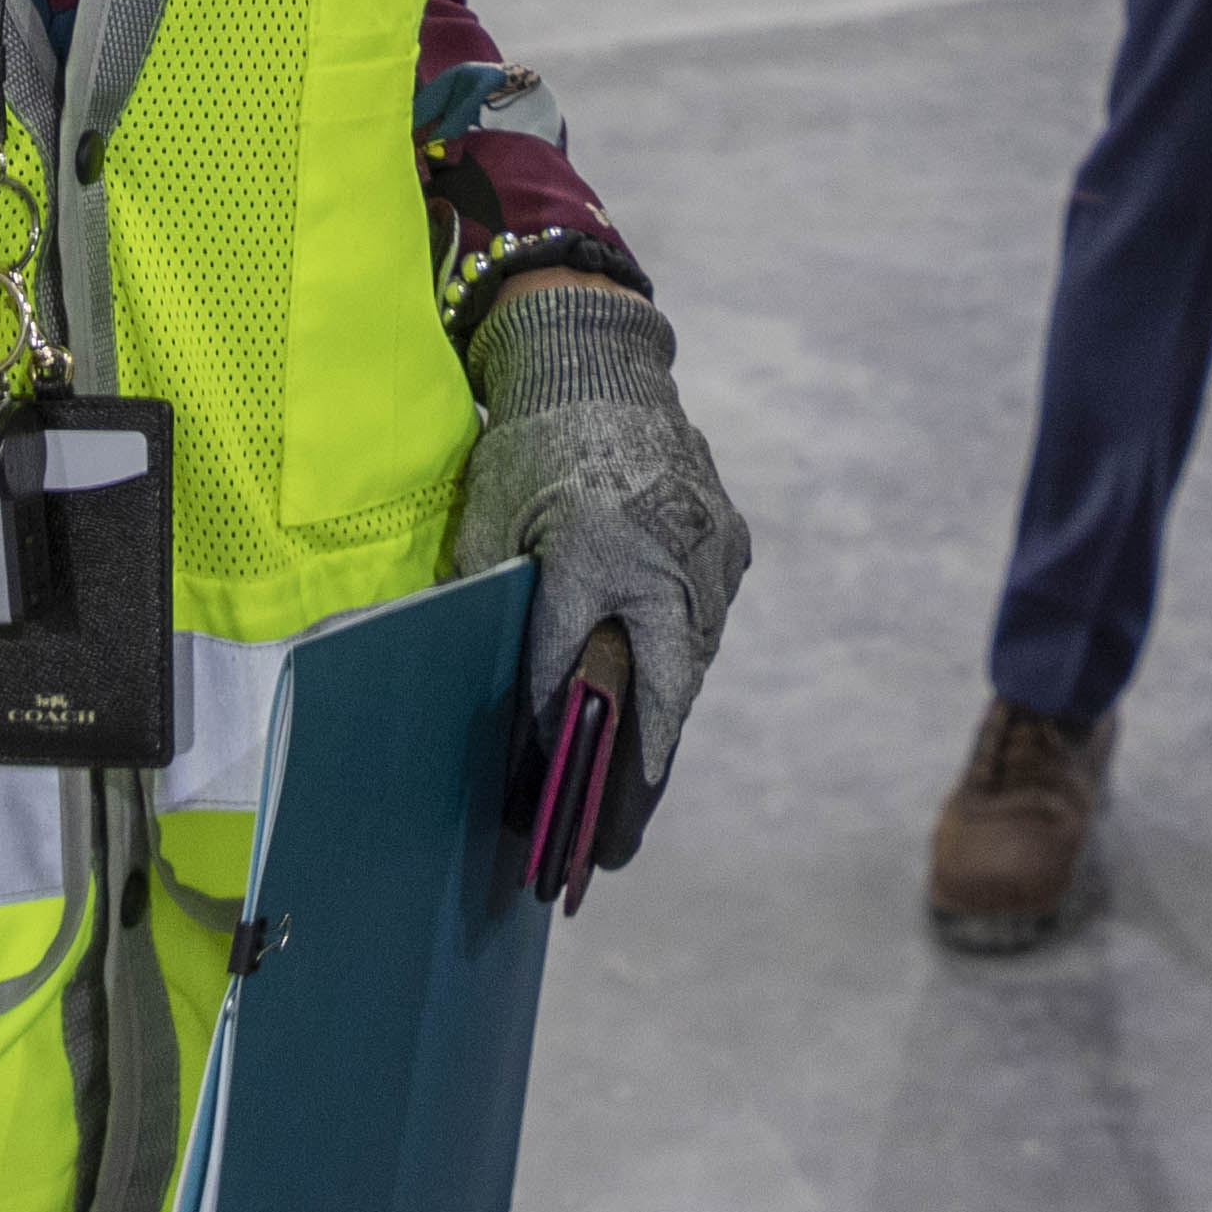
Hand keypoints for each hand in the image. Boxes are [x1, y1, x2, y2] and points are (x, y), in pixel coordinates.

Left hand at [447, 281, 750, 869]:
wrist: (599, 362)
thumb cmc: (529, 442)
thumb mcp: (486, 519)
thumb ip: (489, 601)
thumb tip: (481, 685)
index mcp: (593, 552)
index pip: (569, 668)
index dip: (553, 736)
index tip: (537, 801)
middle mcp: (664, 560)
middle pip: (658, 693)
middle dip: (636, 781)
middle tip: (611, 849)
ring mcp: (709, 553)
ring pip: (690, 663)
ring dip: (662, 725)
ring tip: (631, 798)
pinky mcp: (730, 544)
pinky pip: (704, 624)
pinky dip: (678, 667)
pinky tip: (657, 711)